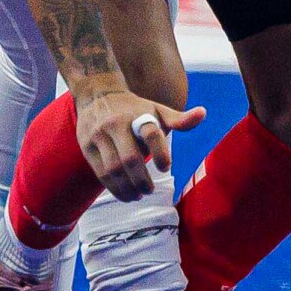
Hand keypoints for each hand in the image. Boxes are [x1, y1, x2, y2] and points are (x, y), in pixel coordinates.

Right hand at [74, 83, 205, 200]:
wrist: (97, 95)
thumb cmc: (134, 108)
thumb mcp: (156, 110)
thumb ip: (179, 119)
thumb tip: (203, 113)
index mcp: (137, 115)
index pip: (151, 133)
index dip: (160, 152)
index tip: (166, 168)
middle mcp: (116, 124)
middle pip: (129, 158)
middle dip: (141, 179)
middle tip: (150, 190)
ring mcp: (98, 136)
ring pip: (113, 169)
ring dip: (127, 187)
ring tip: (139, 195)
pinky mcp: (86, 147)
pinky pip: (100, 173)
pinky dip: (114, 187)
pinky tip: (125, 194)